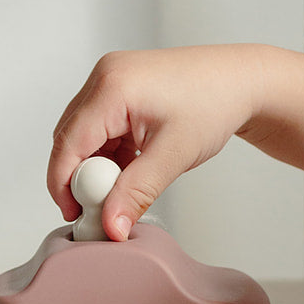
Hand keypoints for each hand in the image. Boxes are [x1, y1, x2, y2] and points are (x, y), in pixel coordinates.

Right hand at [47, 45, 272, 239]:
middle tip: (98, 210)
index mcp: (113, 87)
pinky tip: (128, 170)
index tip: (75, 215)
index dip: (63, 184)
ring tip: (122, 190)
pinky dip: (108, 155)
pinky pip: (98, 129)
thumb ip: (137, 192)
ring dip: (96, 168)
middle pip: (69, 139)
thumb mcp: (173, 155)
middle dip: (79, 179)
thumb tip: (112, 225)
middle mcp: (104, 78)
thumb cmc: (214, 104)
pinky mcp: (118, 90)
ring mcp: (109, 81)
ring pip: (83, 136)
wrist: (239, 82)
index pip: (68, 143)